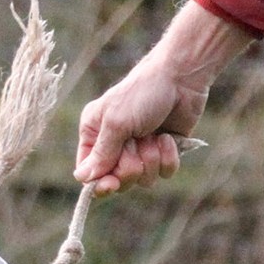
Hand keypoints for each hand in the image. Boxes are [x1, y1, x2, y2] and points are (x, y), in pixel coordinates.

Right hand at [74, 1, 254, 194]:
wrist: (181, 78)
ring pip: (143, 179)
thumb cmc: (142, 93)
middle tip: (136, 144)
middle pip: (118, 180)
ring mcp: (141, 149)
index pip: (89, 172)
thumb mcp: (117, 123)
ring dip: (151, 158)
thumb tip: (83, 179)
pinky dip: (168, 156)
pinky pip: (164, 173)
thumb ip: (102, 153)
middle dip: (131, 165)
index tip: (111, 184)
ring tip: (154, 135)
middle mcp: (115, 144)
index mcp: (95, 134)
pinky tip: (168, 137)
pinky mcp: (164, 151)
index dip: (100, 182)